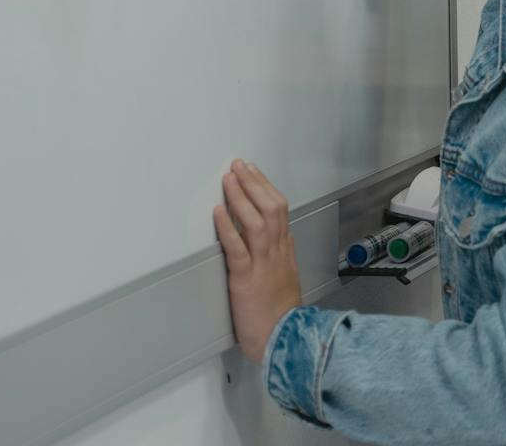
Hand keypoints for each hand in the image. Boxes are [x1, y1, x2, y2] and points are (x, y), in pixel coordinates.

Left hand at [213, 158, 303, 362]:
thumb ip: (282, 254)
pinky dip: (228, 228)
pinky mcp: (246, 279)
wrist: (285, 339)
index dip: (265, 187)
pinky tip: (218, 213)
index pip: (279, 209)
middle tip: (238, 165)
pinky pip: (238, 248)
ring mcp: (263, 264)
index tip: (252, 172)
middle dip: (253, 183)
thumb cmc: (282, 314)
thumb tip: (280, 236)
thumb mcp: (287, 277)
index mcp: (284, 251)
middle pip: (270, 208)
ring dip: (241, 197)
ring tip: (228, 180)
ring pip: (257, 221)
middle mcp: (276, 252)